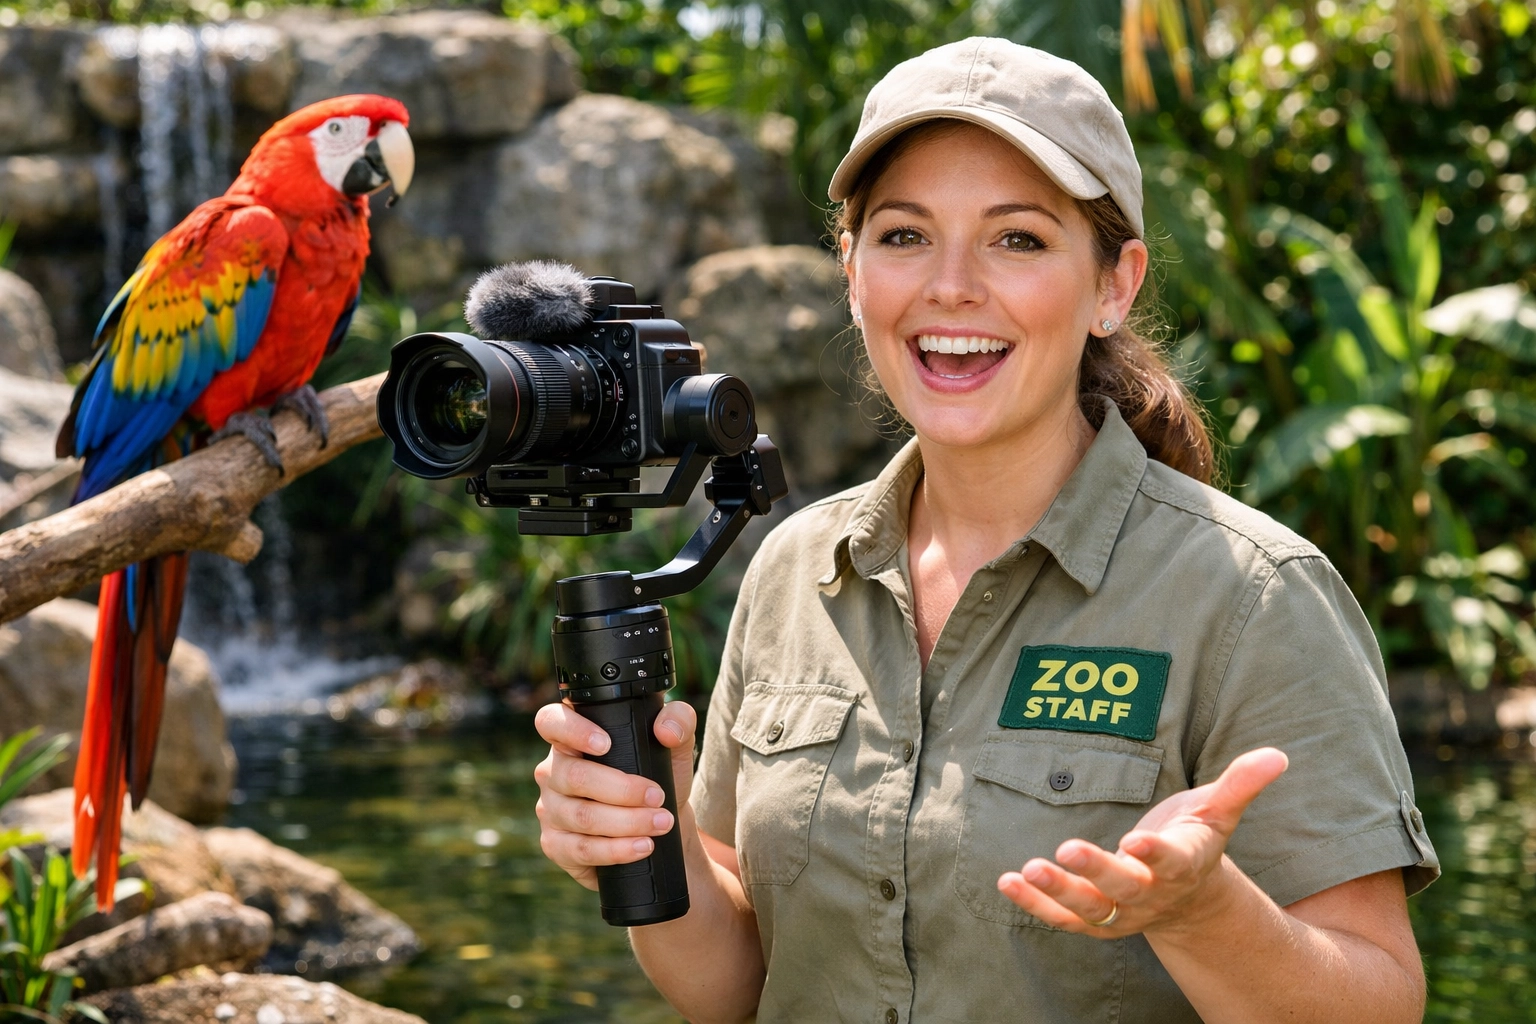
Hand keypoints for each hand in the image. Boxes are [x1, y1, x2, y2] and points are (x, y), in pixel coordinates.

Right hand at [533, 699, 697, 889]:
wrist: (659, 828)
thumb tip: (665, 731)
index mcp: (571, 739)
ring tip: (661, 823)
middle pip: (574, 776)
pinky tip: (642, 846)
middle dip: (623, 789)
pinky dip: (617, 850)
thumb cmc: (657, 779)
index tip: (606, 744)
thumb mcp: (675, 747)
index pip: (551, 722)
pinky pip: (581, 849)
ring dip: (627, 822)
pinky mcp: (556, 845)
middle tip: (657, 797)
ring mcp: (551, 810)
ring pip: (582, 816)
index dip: (572, 730)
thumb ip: (678, 721)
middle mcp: (554, 772)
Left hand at [997, 747, 1288, 936]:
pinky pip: (1060, 917)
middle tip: (1066, 848)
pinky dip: (1033, 903)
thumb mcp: (1219, 812)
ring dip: (1056, 891)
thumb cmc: (1195, 841)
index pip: (1170, 861)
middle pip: (1123, 888)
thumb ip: (1241, 784)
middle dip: (1096, 871)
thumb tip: (1278, 755)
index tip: (1137, 839)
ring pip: (1087, 908)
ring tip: (1026, 869)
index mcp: (1182, 864)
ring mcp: (1118, 911)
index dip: (1155, 853)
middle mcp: (1150, 893)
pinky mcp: (1091, 918)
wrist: (1185, 898)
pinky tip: (1006, 881)